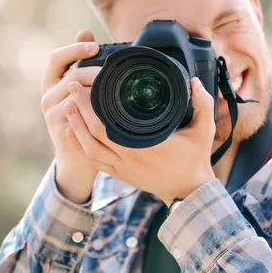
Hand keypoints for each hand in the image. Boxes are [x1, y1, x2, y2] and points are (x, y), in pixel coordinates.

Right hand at [40, 29, 100, 203]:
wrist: (75, 158)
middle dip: (97, 72)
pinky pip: (81, 118)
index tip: (95, 46)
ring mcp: (52, 116)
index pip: (56, 59)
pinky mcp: (61, 132)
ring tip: (120, 89)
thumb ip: (79, 61)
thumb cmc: (80, 117)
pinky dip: (97, 112)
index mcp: (51, 83)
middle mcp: (48, 98)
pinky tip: (112, 109)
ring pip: (78, 97)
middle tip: (117, 72)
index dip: (74, 49)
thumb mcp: (76, 88)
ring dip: (101, 91)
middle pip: (72, 77)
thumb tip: (84, 32)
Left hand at [63, 76, 216, 205]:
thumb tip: (193, 81)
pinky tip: (71, 133)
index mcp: (146, 145)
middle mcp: (129, 157)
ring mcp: (122, 168)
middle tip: (73, 87)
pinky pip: (93, 162)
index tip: (87, 85)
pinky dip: (79, 147)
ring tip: (68, 106)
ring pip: (89, 149)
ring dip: (75, 127)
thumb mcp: (204, 131)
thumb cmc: (195, 159)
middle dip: (79, 109)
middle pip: (94, 133)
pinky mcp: (120, 175)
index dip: (93, 106)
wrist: (189, 191)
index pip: (110, 124)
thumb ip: (202, 104)